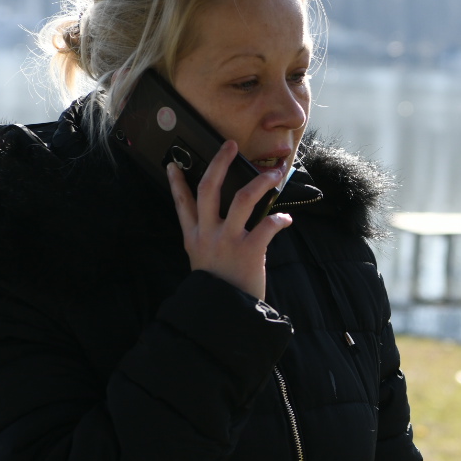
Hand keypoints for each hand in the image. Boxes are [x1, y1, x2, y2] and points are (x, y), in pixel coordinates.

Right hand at [168, 140, 290, 300]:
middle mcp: (208, 235)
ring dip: (260, 183)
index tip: (174, 163)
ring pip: (242, 200)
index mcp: (194, 237)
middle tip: (231, 145)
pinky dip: (279, 220)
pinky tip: (286, 220)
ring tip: (274, 174)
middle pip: (210, 189)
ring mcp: (228, 242)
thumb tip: (217, 221)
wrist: (224, 315)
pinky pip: (267, 227)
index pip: (182, 203)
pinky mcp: (249, 252)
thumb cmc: (217, 287)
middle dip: (220, 163)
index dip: (177, 182)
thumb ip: (206, 240)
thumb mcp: (202, 261)